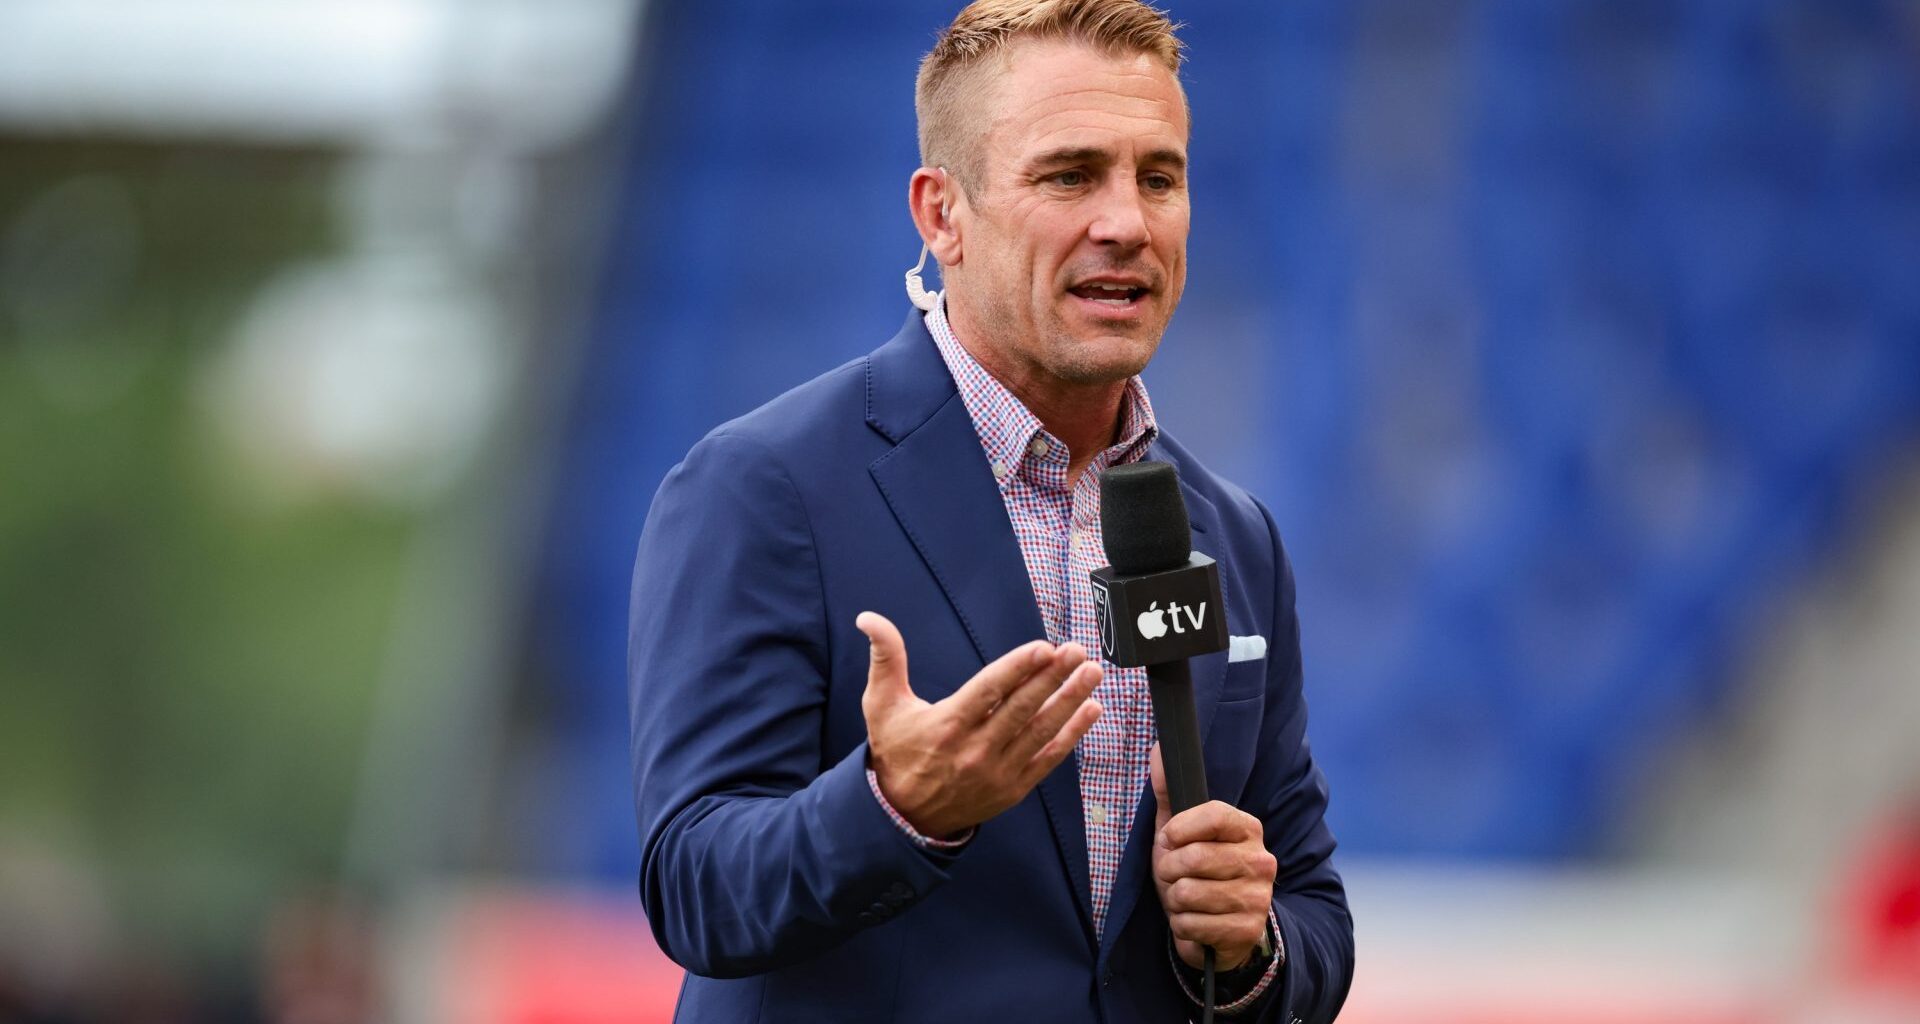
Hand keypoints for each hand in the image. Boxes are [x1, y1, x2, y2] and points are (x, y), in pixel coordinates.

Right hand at [858, 611, 1102, 838]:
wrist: (904, 817)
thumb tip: (869, 618)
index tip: (1043, 648)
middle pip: (1021, 709)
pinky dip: (1072, 735)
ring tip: (1092, 673)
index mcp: (947, 725)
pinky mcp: (1013, 788)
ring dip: (1070, 701)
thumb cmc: (896, 752)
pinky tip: (1091, 710)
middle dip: (1053, 678)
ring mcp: (998, 771)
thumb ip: (885, 659)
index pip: (988, 692)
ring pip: (1041, 732)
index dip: (1017, 669)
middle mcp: (976, 750)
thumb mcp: (881, 705)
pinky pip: (1048, 759)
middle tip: (1077, 651)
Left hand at [1150, 743, 1276, 971]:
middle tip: (1172, 875)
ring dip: (1174, 899)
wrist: (1218, 926)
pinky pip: (1192, 924)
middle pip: (1195, 857)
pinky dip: (1182, 925)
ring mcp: (1258, 897)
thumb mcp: (1178, 830)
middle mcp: (1261, 860)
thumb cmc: (1195, 872)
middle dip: (1168, 870)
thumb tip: (1159, 750)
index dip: (1180, 828)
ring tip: (1184, 898)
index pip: (1213, 815)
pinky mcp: (1248, 930)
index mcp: (1248, 828)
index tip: (1168, 839)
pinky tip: (1194, 920)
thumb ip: (1169, 791)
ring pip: (1189, 893)